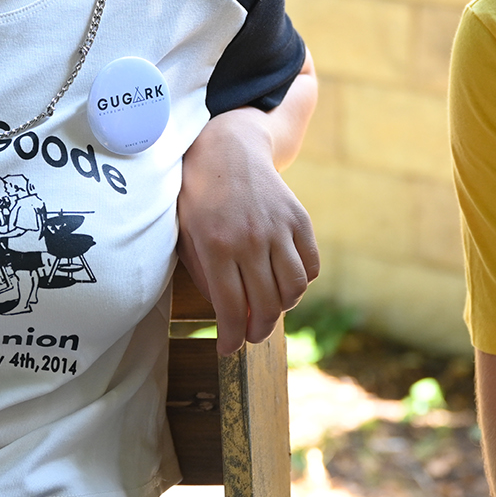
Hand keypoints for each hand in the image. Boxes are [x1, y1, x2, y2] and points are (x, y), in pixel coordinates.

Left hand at [178, 103, 320, 354]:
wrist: (228, 147)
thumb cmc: (199, 195)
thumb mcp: (185, 233)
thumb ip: (203, 274)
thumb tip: (226, 312)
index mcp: (216, 245)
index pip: (230, 307)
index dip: (231, 336)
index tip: (229, 349)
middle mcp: (250, 239)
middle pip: (265, 305)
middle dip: (257, 330)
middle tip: (251, 336)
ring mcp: (278, 228)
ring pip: (293, 289)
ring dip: (282, 309)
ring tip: (269, 310)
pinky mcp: (298, 219)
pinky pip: (310, 265)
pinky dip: (302, 283)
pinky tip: (285, 284)